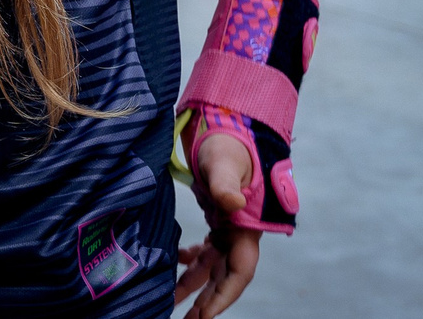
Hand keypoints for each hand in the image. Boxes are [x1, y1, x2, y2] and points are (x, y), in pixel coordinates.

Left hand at [174, 133, 263, 316]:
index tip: (204, 316)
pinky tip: (177, 263)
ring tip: (175, 305)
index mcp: (247, 225)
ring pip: (214, 265)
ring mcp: (230, 225)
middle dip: (209, 301)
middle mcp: (241, 230)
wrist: (229, 123)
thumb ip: (224, 181)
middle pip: (227, 276)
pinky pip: (207, 248)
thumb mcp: (223, 160)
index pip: (240, 272)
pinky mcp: (218, 216)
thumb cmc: (228, 141)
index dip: (225, 297)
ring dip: (197, 285)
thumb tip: (231, 201)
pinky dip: (193, 260)